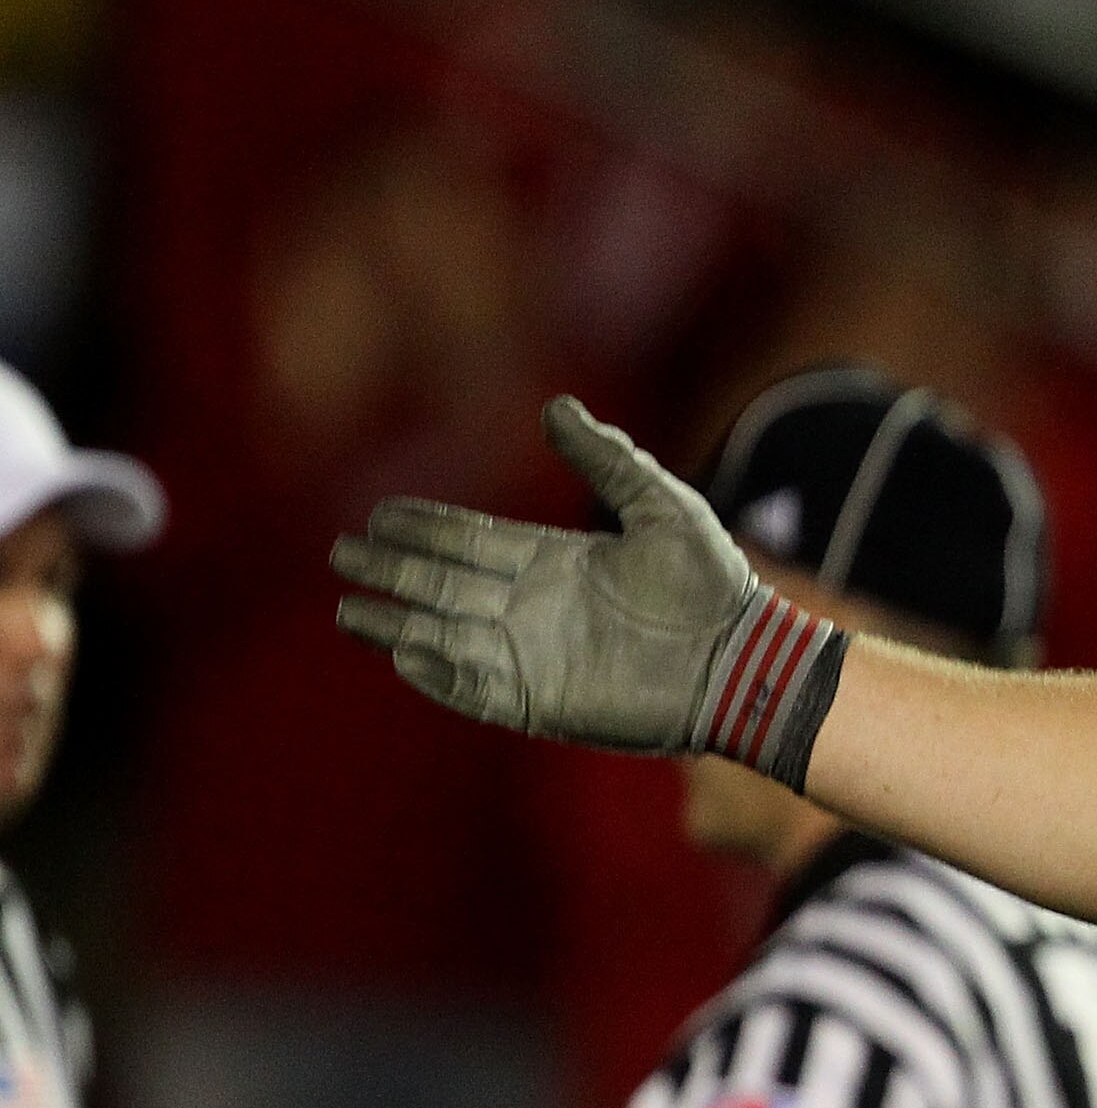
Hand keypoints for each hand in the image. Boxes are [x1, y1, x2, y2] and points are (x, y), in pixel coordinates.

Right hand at [331, 399, 845, 783]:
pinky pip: (478, 687)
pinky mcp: (546, 702)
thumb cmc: (713, 583)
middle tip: (342, 555)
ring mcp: (536, 657)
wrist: (744, 659)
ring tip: (349, 610)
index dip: (425, 528)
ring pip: (447, 635)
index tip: (379, 514)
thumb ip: (607, 459)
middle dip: (394, 569)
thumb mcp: (662, 506)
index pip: (472, 541)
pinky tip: (403, 654)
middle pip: (445, 585)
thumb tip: (555, 406)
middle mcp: (534, 608)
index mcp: (555, 561)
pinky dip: (439, 674)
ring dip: (398, 623)